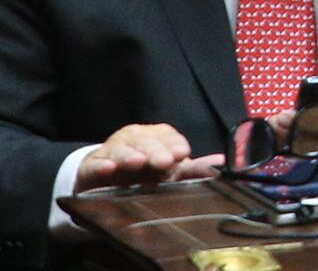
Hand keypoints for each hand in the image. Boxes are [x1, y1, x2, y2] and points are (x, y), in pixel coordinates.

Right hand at [75, 125, 217, 189]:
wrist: (106, 181)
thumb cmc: (144, 173)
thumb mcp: (170, 172)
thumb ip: (194, 169)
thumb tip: (224, 163)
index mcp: (157, 138)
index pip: (168, 136)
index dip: (174, 144)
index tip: (182, 154)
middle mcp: (136, 140)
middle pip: (146, 141)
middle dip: (156, 150)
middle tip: (164, 161)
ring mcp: (113, 151)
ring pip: (122, 149)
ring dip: (130, 155)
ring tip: (137, 162)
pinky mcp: (92, 166)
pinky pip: (95, 164)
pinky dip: (101, 165)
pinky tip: (107, 169)